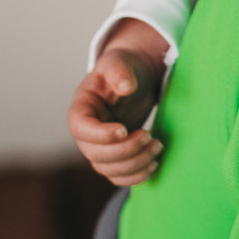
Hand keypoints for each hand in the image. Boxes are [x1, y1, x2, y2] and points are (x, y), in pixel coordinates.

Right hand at [68, 19, 170, 185]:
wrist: (134, 78)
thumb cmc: (124, 68)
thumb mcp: (119, 61)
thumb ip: (119, 72)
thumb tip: (126, 87)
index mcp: (81, 108)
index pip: (80, 128)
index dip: (100, 134)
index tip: (124, 130)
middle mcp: (86, 131)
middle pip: (95, 154)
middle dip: (124, 150)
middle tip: (149, 136)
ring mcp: (99, 146)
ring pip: (107, 169)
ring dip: (134, 164)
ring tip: (157, 146)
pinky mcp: (114, 156)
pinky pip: (118, 176)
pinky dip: (135, 177)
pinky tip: (154, 164)